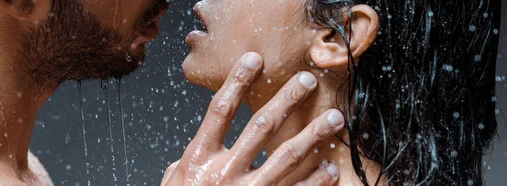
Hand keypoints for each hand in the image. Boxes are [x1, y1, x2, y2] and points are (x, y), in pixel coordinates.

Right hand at [161, 52, 344, 185]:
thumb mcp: (173, 182)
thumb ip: (187, 161)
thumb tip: (200, 144)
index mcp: (198, 159)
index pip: (219, 111)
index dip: (236, 82)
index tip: (254, 59)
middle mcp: (224, 172)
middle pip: (260, 127)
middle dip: (286, 100)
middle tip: (307, 81)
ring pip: (285, 157)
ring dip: (312, 135)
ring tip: (333, 119)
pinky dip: (314, 182)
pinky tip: (330, 168)